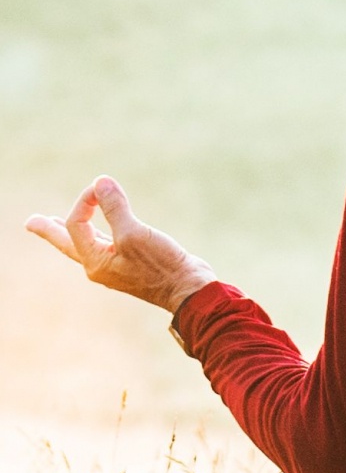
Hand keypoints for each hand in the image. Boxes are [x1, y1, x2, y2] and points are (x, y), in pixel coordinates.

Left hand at [26, 176, 214, 315]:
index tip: (104, 185)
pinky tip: (98, 230)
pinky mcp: (132, 262)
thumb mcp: (134, 233)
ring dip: (71, 231)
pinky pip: (105, 243)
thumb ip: (115, 208)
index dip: (86, 199)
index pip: (76, 223)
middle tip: (30, 222)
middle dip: (49, 230)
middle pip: (67, 242)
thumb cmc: (160, 266)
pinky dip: (95, 232)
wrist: (188, 289)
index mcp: (94, 262)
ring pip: (85, 243)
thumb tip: (100, 182)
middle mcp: (100, 266)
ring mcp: (115, 266)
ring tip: (55, 224)